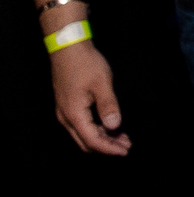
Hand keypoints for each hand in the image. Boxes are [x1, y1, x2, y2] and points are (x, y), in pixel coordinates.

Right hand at [49, 41, 130, 155]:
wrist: (67, 46)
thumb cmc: (85, 63)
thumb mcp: (101, 83)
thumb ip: (108, 106)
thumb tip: (114, 126)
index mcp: (74, 114)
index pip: (92, 140)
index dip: (109, 148)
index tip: (126, 150)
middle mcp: (66, 117)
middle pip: (86, 142)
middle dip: (106, 146)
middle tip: (126, 145)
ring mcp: (64, 111)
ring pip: (83, 134)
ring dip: (101, 138)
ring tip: (121, 137)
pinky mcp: (67, 105)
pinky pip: (81, 125)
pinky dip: (95, 129)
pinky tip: (109, 124)